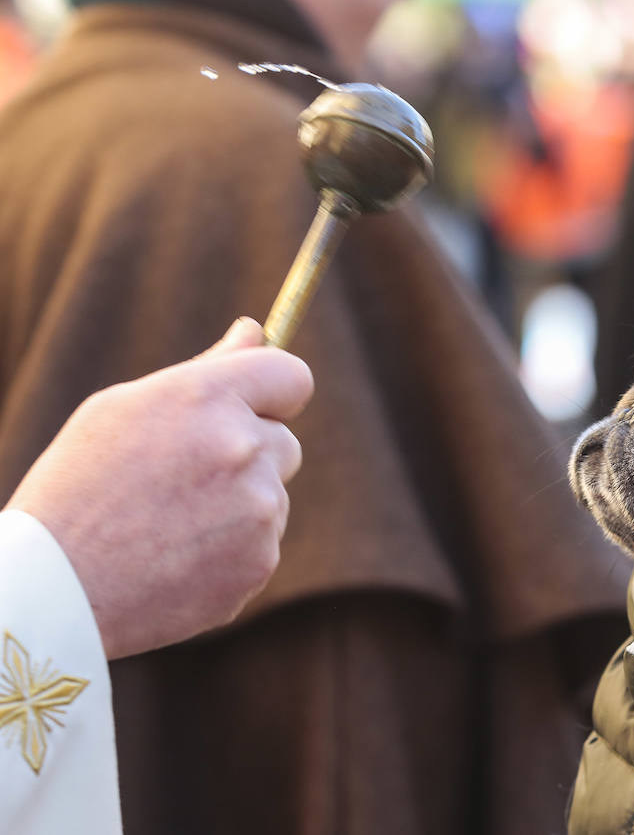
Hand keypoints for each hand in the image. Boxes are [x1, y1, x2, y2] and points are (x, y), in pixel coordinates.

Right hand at [6, 318, 314, 658]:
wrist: (55, 590)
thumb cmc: (80, 487)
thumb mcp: (124, 410)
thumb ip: (206, 370)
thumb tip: (256, 331)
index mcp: (207, 398)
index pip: (291, 376)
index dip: (275, 393)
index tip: (259, 408)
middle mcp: (243, 447)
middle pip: (285, 442)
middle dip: (249, 457)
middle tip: (183, 483)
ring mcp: (258, 507)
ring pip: (272, 497)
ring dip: (239, 506)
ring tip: (169, 526)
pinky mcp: (261, 560)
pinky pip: (263, 543)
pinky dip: (233, 551)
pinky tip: (179, 559)